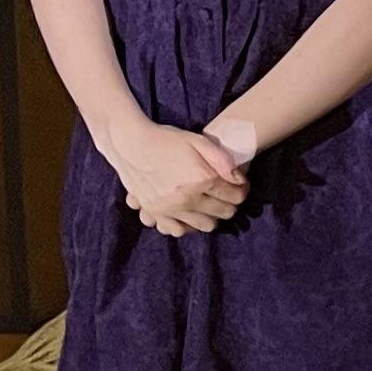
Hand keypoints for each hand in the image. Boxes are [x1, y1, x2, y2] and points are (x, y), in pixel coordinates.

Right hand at [114, 123, 246, 234]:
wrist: (130, 143)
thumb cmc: (167, 140)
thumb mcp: (199, 141)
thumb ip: (223, 160)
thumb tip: (240, 180)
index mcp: (201, 179)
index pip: (236, 197)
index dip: (242, 190)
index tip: (239, 185)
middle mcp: (187, 199)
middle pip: (224, 213)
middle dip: (229, 203)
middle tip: (224, 193)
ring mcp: (170, 209)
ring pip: (205, 226)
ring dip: (211, 216)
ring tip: (207, 203)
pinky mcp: (155, 213)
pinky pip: (178, 230)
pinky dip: (187, 225)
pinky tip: (189, 212)